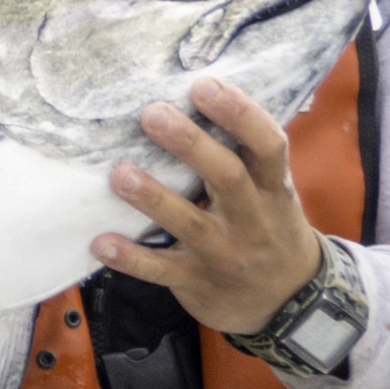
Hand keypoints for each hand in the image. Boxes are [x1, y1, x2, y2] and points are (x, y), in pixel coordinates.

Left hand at [91, 76, 323, 333]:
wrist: (289, 302)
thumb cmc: (269, 227)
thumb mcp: (272, 192)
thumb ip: (243, 157)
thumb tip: (196, 95)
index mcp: (273, 188)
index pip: (267, 145)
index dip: (240, 114)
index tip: (204, 85)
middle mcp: (252, 219)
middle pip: (227, 177)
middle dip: (190, 145)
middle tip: (152, 114)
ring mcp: (224, 254)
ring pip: (189, 224)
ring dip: (153, 198)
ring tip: (119, 173)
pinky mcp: (197, 282)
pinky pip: (161, 271)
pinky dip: (130, 259)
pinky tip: (100, 243)